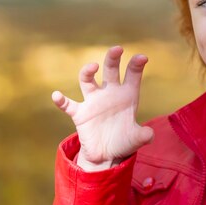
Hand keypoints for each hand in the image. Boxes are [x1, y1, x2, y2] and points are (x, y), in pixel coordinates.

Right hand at [51, 46, 153, 170]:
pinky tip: (56, 96)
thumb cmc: (124, 141)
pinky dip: (61, 100)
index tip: (142, 57)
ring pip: (88, 81)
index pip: (132, 75)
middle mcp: (110, 93)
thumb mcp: (136, 139)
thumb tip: (149, 135)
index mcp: (127, 95)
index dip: (136, 65)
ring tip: (93, 66)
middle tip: (117, 49)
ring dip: (88, 72)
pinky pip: (68, 105)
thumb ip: (143, 136)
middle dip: (113, 58)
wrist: (107, 154)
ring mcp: (93, 102)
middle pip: (110, 70)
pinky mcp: (80, 114)